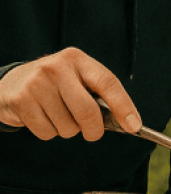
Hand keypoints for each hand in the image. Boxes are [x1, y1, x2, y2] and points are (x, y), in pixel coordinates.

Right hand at [0, 48, 140, 139]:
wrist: (11, 83)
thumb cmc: (56, 85)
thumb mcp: (77, 78)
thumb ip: (98, 94)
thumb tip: (128, 122)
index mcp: (78, 59)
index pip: (108, 83)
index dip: (124, 106)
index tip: (134, 126)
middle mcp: (57, 68)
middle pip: (88, 111)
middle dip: (94, 129)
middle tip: (93, 133)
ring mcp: (37, 84)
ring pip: (67, 126)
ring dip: (68, 131)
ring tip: (59, 116)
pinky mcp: (21, 101)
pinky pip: (47, 132)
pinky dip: (50, 133)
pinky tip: (43, 118)